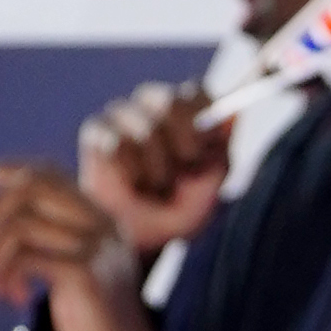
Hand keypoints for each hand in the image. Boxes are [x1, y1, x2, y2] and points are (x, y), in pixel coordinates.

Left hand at [0, 156, 128, 303]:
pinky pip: (25, 257)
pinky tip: (10, 297)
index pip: (49, 172)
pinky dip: (5, 275)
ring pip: (22, 225)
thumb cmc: (94, 324)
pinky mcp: (86, 273)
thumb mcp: (74, 270)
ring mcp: (98, 246)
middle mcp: (103, 224)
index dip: (7, 169)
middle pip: (32, 187)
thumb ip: (51, 239)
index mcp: (102, 218)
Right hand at [80, 81, 233, 250]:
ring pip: (144, 130)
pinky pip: (117, 145)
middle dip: (181, 146)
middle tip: (181, 173)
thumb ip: (222, 148)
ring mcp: (123, 114)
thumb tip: (233, 115)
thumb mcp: (211, 183)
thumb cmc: (180, 208)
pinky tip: (131, 183)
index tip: (202, 152)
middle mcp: (154, 103)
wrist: (143, 237)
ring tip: (153, 186)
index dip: (203, 121)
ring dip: (156, 171)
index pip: (196, 92)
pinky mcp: (97, 130)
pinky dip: (131, 174)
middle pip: (170, 101)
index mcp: (187, 110)